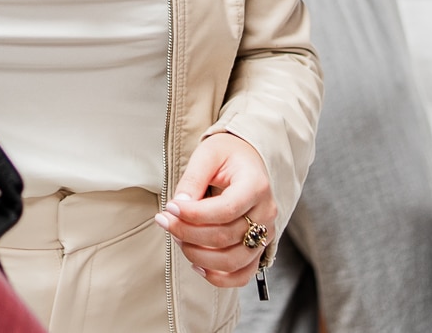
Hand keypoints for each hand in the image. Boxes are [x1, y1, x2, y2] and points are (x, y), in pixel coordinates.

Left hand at [153, 132, 277, 288]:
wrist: (247, 160)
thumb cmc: (227, 155)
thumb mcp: (207, 155)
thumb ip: (192, 180)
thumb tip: (178, 206)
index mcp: (256, 186)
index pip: (226, 210)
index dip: (194, 214)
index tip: (170, 207)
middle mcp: (266, 213)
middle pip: (226, 237)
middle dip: (188, 233)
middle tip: (165, 220)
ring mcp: (265, 235)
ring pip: (232, 261)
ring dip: (198, 255)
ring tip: (177, 238)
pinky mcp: (258, 249)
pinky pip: (242, 275)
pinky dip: (218, 277)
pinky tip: (196, 263)